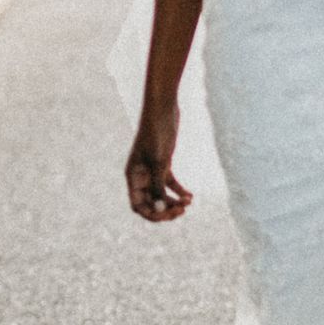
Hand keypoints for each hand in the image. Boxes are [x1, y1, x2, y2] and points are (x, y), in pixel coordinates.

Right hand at [127, 106, 192, 222]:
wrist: (162, 110)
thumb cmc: (157, 133)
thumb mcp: (159, 161)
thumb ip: (158, 184)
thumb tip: (160, 208)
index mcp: (133, 176)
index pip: (138, 205)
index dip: (151, 214)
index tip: (168, 215)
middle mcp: (140, 176)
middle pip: (150, 203)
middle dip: (165, 209)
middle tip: (182, 211)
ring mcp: (152, 170)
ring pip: (161, 195)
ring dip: (173, 201)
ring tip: (188, 203)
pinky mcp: (163, 164)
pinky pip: (169, 184)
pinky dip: (179, 191)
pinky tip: (191, 196)